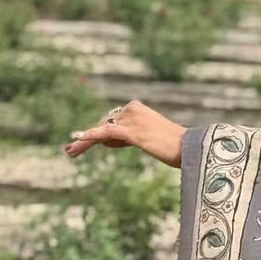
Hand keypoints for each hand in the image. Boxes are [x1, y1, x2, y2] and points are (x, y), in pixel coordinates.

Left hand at [65, 100, 184, 168]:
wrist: (190, 149)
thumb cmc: (175, 147)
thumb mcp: (150, 138)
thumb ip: (131, 135)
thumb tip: (110, 141)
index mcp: (137, 108)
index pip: (111, 121)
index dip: (100, 135)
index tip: (82, 144)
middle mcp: (132, 110)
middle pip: (103, 125)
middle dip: (87, 138)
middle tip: (70, 149)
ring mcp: (131, 120)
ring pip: (101, 131)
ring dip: (84, 142)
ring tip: (70, 151)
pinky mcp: (132, 132)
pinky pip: (106, 134)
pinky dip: (90, 137)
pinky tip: (76, 141)